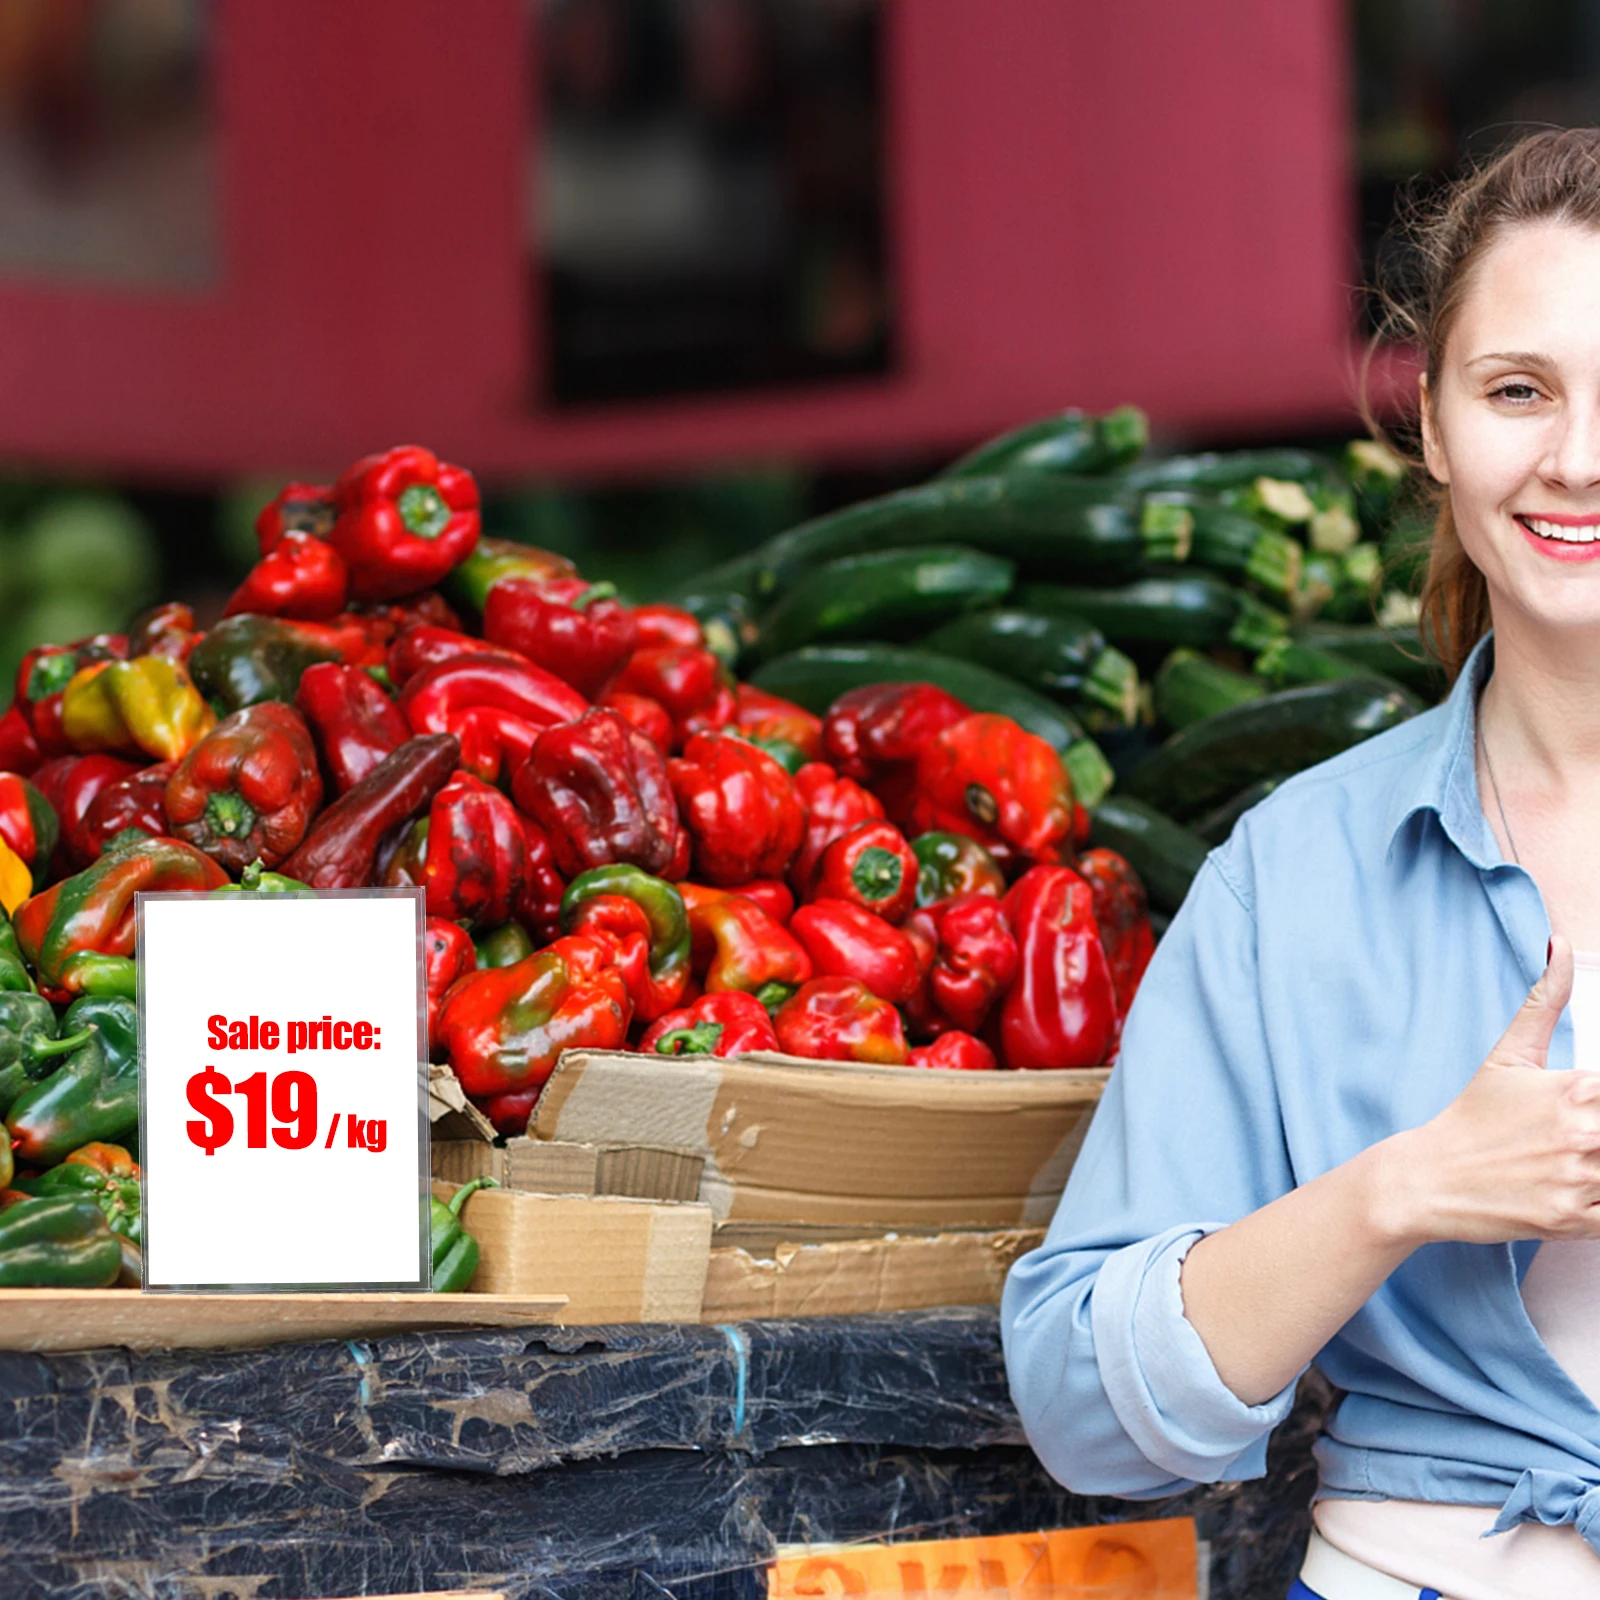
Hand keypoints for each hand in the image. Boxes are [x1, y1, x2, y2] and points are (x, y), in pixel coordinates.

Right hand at [1386, 936, 1599, 1245]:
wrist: (1429, 1177)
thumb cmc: (1472, 1115)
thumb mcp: (1509, 1055)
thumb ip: (1545, 1000)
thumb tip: (1559, 944)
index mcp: (1578, 1089)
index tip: (1594, 1106)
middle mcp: (1584, 1133)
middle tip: (1582, 1133)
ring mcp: (1580, 1180)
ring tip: (1577, 1157)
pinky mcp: (1574, 1221)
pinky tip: (1581, 1189)